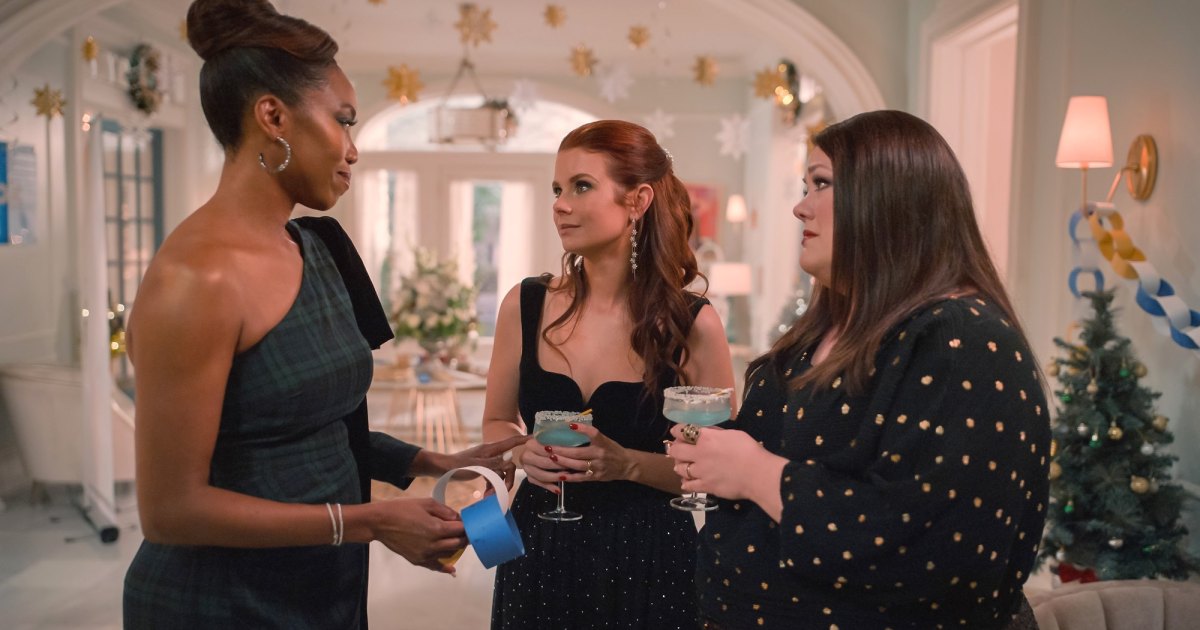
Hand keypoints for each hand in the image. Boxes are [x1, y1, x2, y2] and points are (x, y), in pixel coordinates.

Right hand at [372, 498, 467, 575]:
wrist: (380, 523)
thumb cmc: (402, 509)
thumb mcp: (426, 503)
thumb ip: (445, 511)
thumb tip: (458, 519)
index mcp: (436, 528)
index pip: (460, 530)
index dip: (466, 526)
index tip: (468, 524)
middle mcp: (433, 544)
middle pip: (458, 543)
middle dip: (463, 537)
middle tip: (464, 532)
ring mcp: (425, 554)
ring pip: (449, 554)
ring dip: (455, 548)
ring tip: (455, 541)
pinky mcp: (417, 560)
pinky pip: (435, 566)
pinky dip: (445, 567)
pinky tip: (452, 568)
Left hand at [444, 434, 527, 490]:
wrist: (441, 468)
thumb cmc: (457, 465)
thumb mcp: (477, 466)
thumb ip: (495, 465)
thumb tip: (510, 464)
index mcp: (492, 449)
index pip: (512, 442)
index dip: (524, 440)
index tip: (535, 437)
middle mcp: (491, 454)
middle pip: (508, 466)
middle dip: (507, 481)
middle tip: (501, 493)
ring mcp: (486, 461)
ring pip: (500, 474)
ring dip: (497, 486)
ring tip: (489, 498)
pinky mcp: (481, 469)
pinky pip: (492, 478)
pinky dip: (490, 487)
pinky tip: (485, 496)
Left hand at [520, 423, 630, 493]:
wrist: (626, 465)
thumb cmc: (612, 450)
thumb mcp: (605, 440)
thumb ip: (590, 436)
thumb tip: (571, 428)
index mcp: (603, 443)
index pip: (593, 433)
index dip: (582, 429)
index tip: (569, 425)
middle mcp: (600, 454)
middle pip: (579, 453)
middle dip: (562, 450)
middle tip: (548, 447)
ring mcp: (598, 467)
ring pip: (578, 465)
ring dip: (563, 462)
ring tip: (552, 458)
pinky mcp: (596, 477)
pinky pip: (581, 478)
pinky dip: (570, 477)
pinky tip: (560, 475)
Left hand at [667, 424, 783, 502]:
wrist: (758, 473)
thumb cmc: (749, 450)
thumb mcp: (733, 434)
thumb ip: (717, 434)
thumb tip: (708, 433)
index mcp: (706, 438)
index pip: (682, 431)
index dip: (677, 431)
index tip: (676, 432)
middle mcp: (699, 454)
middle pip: (675, 451)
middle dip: (674, 449)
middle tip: (677, 450)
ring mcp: (700, 472)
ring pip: (679, 469)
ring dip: (679, 466)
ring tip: (683, 466)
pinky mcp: (705, 486)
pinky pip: (688, 486)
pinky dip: (686, 483)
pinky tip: (687, 482)